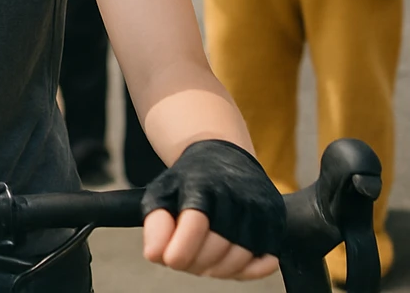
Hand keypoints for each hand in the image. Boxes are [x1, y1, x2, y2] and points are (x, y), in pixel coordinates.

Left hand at [142, 140, 283, 279]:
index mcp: (202, 183)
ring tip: (202, 259)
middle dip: (195, 262)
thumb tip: (153, 254)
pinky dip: (246, 271)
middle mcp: (234, 193)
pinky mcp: (275, 222)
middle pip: (217, 247)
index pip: (195, 223)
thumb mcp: (163, 191)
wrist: (224, 157)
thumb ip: (155, 222)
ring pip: (241, 258)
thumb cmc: (190, 180)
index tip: (169, 259)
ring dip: (218, 270)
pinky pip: (266, 262)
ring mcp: (259, 208)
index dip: (181, 249)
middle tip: (184, 258)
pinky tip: (228, 261)